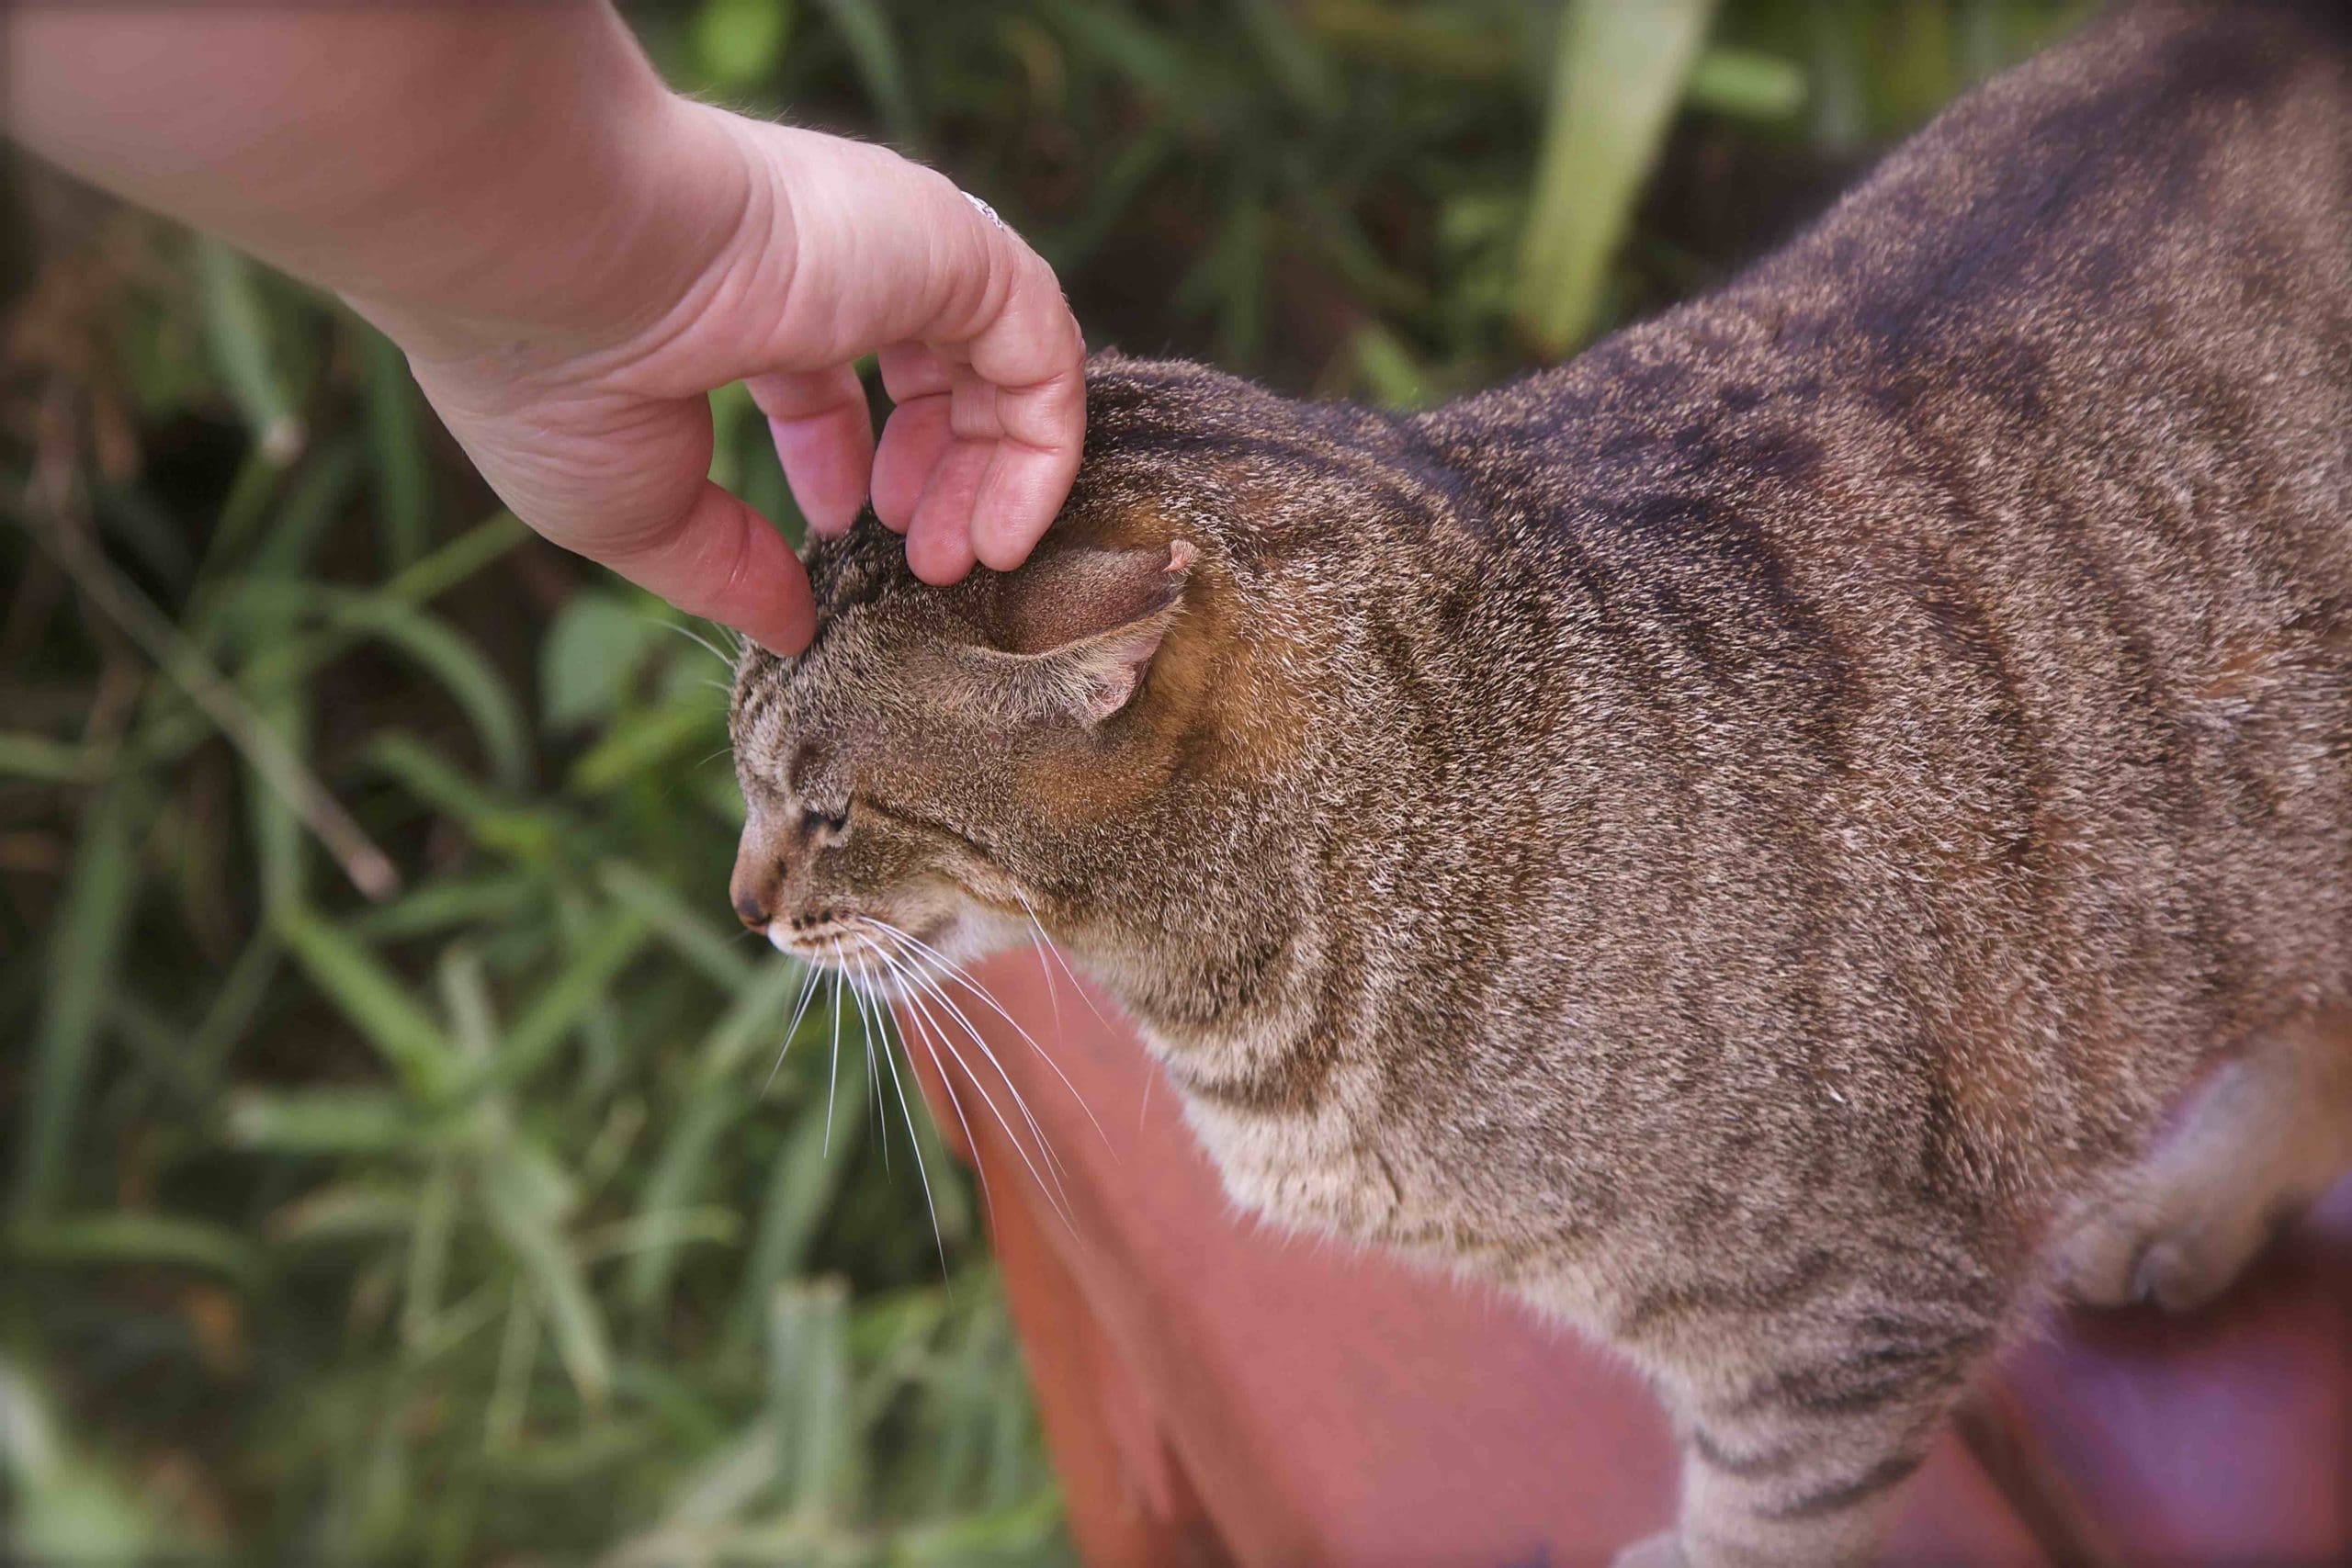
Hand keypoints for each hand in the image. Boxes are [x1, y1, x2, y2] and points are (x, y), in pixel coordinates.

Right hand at [363, 104, 1085, 655]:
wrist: (554, 257)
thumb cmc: (556, 380)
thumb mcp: (637, 510)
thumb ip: (727, 569)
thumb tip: (789, 631)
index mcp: (737, 296)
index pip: (822, 373)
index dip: (842, 464)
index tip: (833, 534)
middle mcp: (828, 260)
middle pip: (930, 372)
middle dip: (938, 479)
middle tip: (927, 565)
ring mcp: (896, 247)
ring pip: (1002, 362)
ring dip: (996, 474)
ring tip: (964, 561)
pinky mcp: (954, 249)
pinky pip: (1044, 353)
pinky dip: (1045, 449)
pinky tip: (1002, 534)